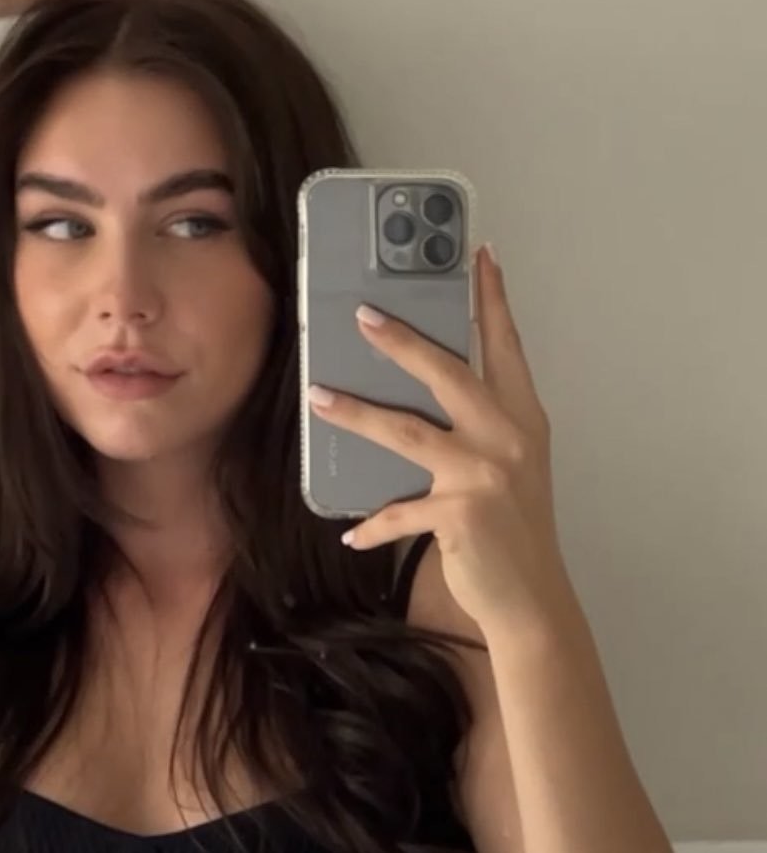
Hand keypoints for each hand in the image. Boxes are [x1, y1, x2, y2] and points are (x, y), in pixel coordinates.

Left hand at [308, 245, 567, 635]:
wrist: (533, 598)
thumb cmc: (515, 532)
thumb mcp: (509, 468)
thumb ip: (480, 430)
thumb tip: (418, 404)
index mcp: (523, 418)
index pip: (506, 347)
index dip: (492, 300)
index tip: (479, 254)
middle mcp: (508, 437)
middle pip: (448, 372)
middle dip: (402, 341)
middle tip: (362, 315)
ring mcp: (484, 473)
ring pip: (406, 431)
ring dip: (357, 414)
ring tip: (319, 397)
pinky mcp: (459, 512)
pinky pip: (400, 511)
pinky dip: (374, 523)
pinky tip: (352, 529)